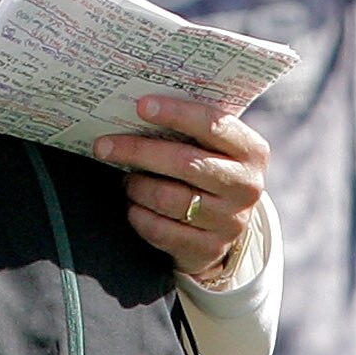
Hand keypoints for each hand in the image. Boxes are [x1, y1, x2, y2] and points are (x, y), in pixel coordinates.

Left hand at [92, 94, 267, 283]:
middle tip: (104, 145)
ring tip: (127, 179)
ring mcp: (229, 221)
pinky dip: (138, 215)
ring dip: (136, 186)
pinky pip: (159, 229)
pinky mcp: (209, 248)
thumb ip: (191, 127)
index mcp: (251, 151)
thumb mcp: (213, 148)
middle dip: (138, 151)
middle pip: (184, 162)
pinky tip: (133, 206)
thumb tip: (139, 105)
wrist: (222, 226)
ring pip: (167, 198)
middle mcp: (245, 186)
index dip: (176, 113)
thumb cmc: (207, 171)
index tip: (141, 106)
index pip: (213, 125)